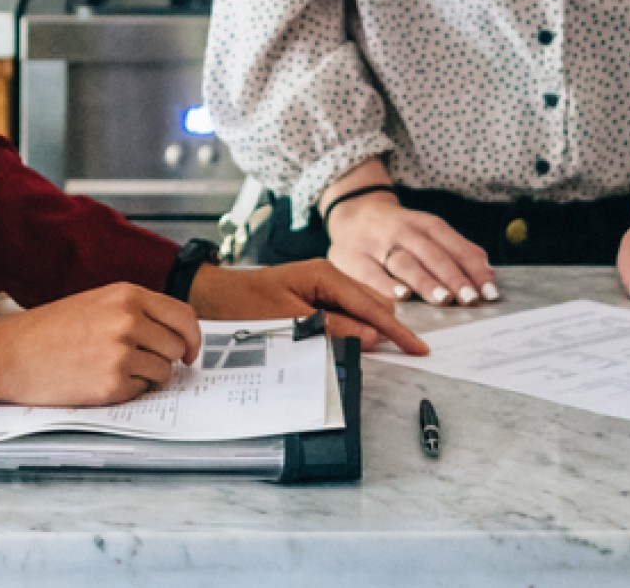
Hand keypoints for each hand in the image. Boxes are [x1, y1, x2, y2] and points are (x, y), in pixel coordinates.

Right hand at [0, 282, 199, 405]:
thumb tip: (173, 334)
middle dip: (166, 359)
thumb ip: (135, 312)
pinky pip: (140, 391)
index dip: (193, 337)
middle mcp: (128, 321)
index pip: (183, 316)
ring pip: (163, 372)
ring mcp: (121, 353)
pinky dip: (128, 391)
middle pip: (176, 347)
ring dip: (147, 377)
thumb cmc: (48, 330)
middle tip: (144, 364)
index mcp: (127, 296)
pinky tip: (100, 381)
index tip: (190, 351)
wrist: (7, 353)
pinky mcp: (111, 385)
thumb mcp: (97, 303)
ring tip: (115, 371)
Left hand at [187, 261, 429, 354]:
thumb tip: (372, 337)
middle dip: (388, 328)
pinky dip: (354, 328)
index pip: (371, 305)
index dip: (396, 330)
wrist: (211, 296)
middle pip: (373, 304)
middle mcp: (328, 276)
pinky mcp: (315, 297)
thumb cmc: (243, 305)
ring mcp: (323, 286)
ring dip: (370, 330)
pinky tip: (353, 342)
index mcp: (325, 275)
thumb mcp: (288, 321)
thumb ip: (331, 328)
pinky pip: (346, 313)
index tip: (418, 347)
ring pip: (362, 309)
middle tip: (404, 354)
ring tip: (379, 351)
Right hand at [325, 191, 500, 306]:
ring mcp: (378, 244)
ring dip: (426, 282)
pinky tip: (402, 297)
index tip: (490, 292)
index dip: (474, 269)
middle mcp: (404, 231)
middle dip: (453, 277)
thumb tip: (488, 273)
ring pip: (405, 263)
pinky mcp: (354, 259)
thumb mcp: (428, 231)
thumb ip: (456, 250)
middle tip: (471, 298)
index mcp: (426, 225)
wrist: (352, 212)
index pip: (455, 246)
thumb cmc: (399, 230)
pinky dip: (388, 285)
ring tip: (443, 299)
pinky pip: (372, 274)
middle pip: (432, 254)